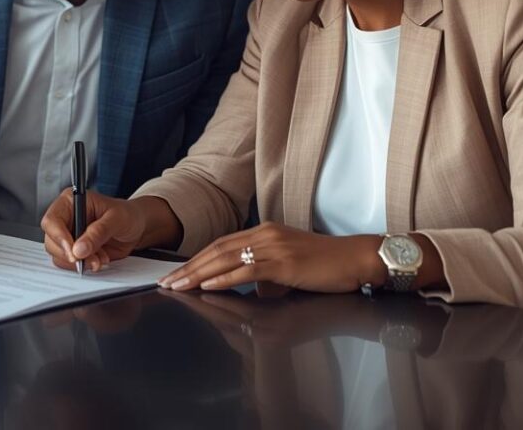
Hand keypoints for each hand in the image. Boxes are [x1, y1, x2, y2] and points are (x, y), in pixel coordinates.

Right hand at [40, 189, 147, 272]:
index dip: (59, 236)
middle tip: (91, 258)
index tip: (72, 250)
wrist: (136, 227)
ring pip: (59, 254)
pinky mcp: (75, 250)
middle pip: (52, 240)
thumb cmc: (127, 215)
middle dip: (71, 253)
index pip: (52, 220)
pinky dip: (84, 265)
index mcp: (71, 202)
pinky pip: (70, 263)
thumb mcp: (116, 218)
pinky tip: (99, 259)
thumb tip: (79, 248)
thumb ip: (98, 232)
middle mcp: (66, 219)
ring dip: (80, 261)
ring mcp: (69, 236)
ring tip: (100, 258)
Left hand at [158, 223, 381, 292]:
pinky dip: (224, 278)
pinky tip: (208, 286)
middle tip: (167, 281)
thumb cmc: (326, 264)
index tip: (178, 272)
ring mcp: (274, 247)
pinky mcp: (283, 262)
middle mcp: (265, 234)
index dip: (197, 258)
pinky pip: (246, 269)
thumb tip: (253, 291)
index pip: (221, 244)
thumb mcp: (290, 267)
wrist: (355, 258)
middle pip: (217, 249)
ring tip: (179, 285)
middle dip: (189, 267)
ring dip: (199, 273)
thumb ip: (267, 276)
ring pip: (226, 258)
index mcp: (264, 232)